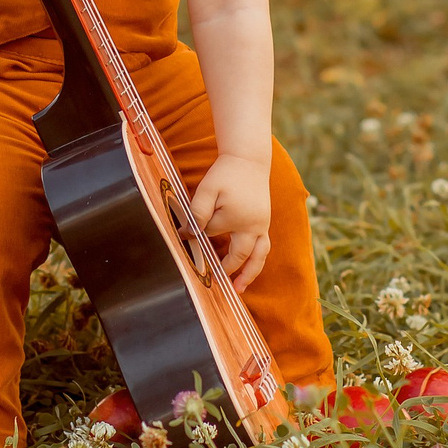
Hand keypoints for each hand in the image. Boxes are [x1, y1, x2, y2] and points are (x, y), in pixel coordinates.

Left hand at [188, 155, 272, 291]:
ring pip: (259, 256)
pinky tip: (247, 266)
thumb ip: (197, 212)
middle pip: (242, 256)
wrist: (248, 159)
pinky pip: (263, 247)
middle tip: (220, 285)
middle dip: (231, 272)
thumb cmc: (226, 174)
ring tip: (240, 288)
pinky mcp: (264, 221)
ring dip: (250, 273)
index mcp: (238, 219)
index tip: (183, 239)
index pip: (212, 234)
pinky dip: (256, 260)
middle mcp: (253, 226)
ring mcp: (261, 224)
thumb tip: (187, 234)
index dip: (196, 236)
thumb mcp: (207, 189)